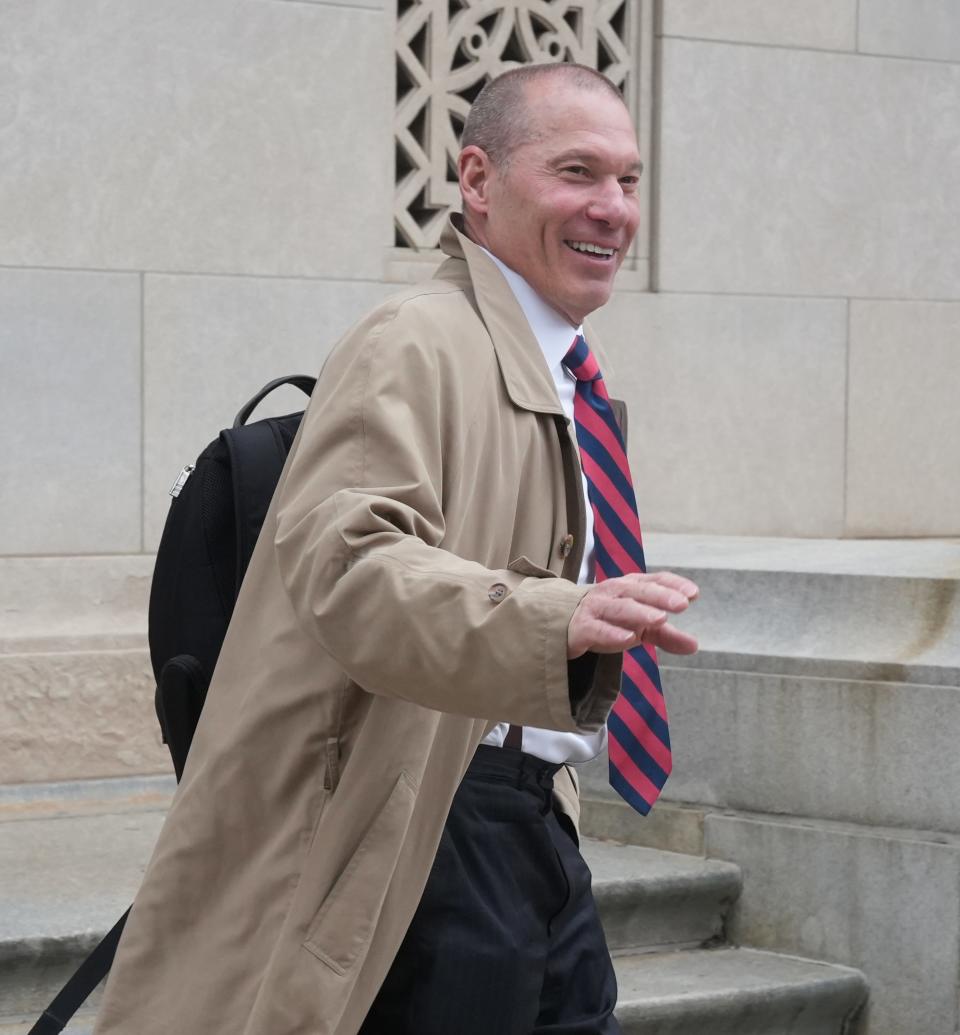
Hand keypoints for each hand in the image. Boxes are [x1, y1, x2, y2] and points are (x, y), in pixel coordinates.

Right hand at [567, 571, 698, 658]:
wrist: (565, 624)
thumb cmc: (609, 620)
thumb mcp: (640, 627)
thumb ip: (666, 635)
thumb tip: (695, 646)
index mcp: (631, 587)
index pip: (655, 580)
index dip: (674, 585)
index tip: (694, 594)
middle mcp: (614, 592)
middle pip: (639, 591)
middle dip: (661, 596)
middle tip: (682, 604)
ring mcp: (596, 607)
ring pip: (619, 608)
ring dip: (640, 612)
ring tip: (660, 619)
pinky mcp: (581, 627)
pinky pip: (597, 629)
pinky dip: (612, 633)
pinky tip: (629, 639)